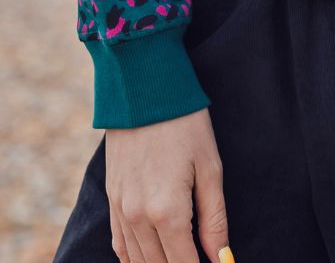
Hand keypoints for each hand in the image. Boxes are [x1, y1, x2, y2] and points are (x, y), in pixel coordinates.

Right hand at [105, 106, 234, 262]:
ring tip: (181, 256)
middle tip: (201, 259)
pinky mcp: (111, 200)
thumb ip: (215, 219)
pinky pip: (120, 246)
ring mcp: (121, 210)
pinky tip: (152, 257)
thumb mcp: (210, 167)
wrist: (143, 89)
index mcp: (167, 212)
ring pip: (138, 262)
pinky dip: (136, 258)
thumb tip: (222, 258)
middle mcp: (138, 218)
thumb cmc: (185, 124)